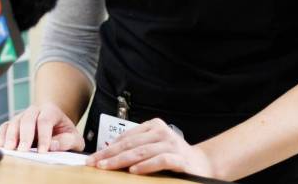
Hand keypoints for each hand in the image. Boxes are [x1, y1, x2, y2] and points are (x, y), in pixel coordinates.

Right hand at [0, 102, 85, 152]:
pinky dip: (2, 135)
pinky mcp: (14, 123)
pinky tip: (3, 145)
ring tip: (10, 149)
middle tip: (23, 151)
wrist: (56, 125)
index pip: (46, 121)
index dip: (44, 136)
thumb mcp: (74, 138)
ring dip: (11, 136)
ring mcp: (23, 115)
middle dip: (25, 136)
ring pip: (15, 122)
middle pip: (28, 119)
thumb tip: (53, 146)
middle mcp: (35, 110)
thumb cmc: (65, 133)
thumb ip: (67, 141)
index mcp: (51, 110)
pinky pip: (5, 126)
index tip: (42, 151)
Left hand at [86, 118, 214, 175]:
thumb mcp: (154, 147)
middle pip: (131, 143)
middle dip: (110, 154)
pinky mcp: (180, 160)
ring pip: (142, 151)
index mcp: (154, 126)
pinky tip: (134, 170)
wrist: (203, 163)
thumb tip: (108, 153)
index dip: (108, 147)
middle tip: (95, 162)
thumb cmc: (174, 156)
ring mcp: (172, 145)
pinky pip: (160, 160)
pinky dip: (146, 165)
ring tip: (108, 167)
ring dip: (122, 160)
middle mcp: (162, 133)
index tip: (94, 157)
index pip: (126, 136)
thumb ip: (136, 147)